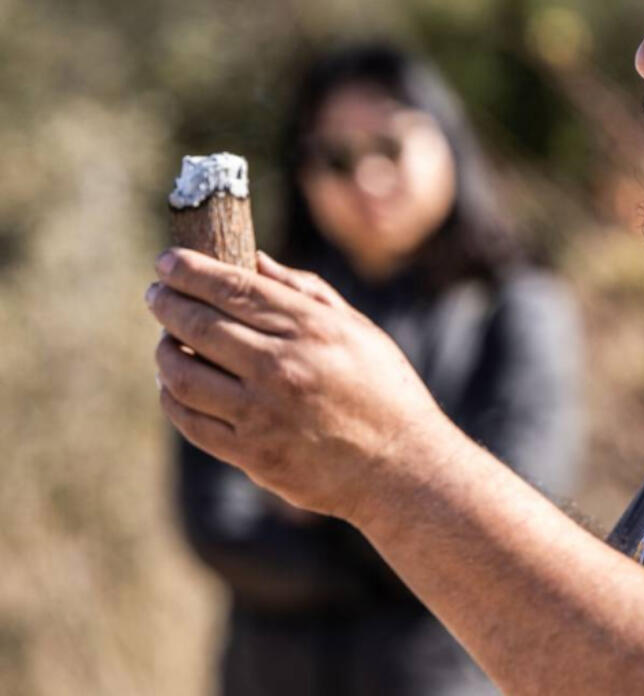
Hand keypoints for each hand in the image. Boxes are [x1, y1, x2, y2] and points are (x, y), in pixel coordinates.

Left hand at [147, 248, 447, 520]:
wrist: (400, 466)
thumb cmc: (384, 391)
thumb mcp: (359, 330)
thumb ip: (307, 292)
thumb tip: (256, 262)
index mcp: (311, 329)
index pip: (233, 288)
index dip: (190, 270)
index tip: (167, 262)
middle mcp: (282, 366)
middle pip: (198, 325)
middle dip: (166, 303)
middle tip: (157, 295)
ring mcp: (262, 413)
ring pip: (181, 374)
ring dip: (163, 351)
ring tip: (166, 342)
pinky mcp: (251, 453)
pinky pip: (189, 421)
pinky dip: (171, 397)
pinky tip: (175, 385)